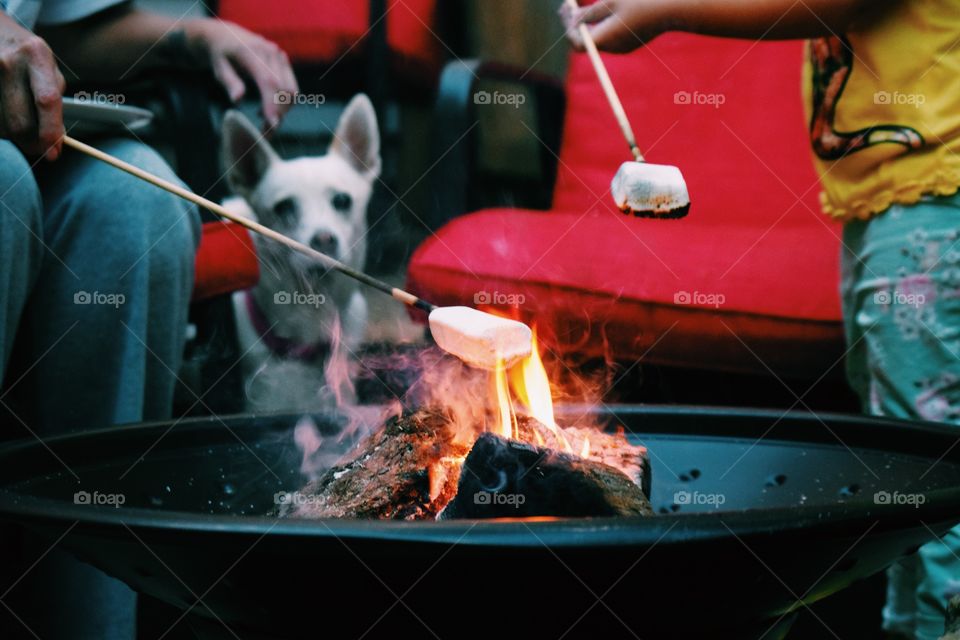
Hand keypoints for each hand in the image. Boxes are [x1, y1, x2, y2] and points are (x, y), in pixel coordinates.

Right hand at [0, 13, 64, 159]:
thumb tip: (57, 139)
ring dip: (12, 133)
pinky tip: (3, 112)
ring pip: (1, 126)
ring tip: (17, 119)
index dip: (50, 132)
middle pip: (20, 121)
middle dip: (30, 142)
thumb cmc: (24, 52)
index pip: (47, 100)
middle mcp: (9, 61)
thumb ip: (54, 98)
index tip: (53, 153)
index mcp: (36, 55)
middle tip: (37, 147)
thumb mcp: (46, 64)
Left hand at [183, 19, 297, 128]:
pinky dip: (283, 102)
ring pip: (291, 90)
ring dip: (282, 110)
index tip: (272, 125)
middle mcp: (270, 51)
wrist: (227, 36)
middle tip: (266, 133)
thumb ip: (229, 82)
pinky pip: (291, 87)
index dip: (272, 104)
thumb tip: (237, 99)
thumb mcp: (219, 68)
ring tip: (263, 120)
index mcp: (252, 51)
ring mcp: (280, 55)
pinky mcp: (285, 61)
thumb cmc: (220, 56)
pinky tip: (267, 108)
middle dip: (278, 113)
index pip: (269, 81)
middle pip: (284, 88)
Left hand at [560, 0, 667, 52]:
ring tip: (579, 6)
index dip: (568, 25)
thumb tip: (573, 20)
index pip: (577, 41)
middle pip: (586, 40)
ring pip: (597, 37)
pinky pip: (609, 36)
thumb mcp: (611, 1)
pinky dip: (600, 24)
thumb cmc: (641, 1)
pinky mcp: (629, 43)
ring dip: (587, 23)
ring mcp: (622, 47)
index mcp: (605, 39)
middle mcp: (612, 48)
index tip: (564, 8)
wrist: (672, 8)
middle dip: (575, 23)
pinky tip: (599, 11)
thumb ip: (589, 12)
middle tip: (567, 5)